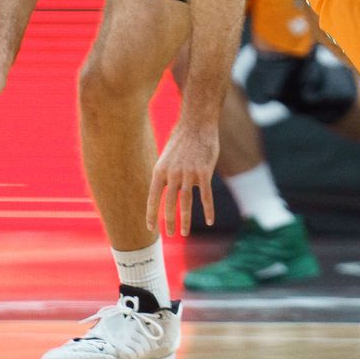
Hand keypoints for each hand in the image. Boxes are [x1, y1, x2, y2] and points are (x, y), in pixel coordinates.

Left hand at [146, 118, 217, 235]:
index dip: (151, 214)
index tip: (150, 228)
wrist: (197, 124)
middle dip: (169, 222)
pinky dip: (208, 210)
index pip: (153, 198)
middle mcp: (172, 174)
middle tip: (170, 234)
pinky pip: (206, 196)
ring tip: (183, 233)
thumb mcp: (166, 157)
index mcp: (160, 171)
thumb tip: (166, 191)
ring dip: (184, 220)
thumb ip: (166, 175)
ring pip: (186, 203)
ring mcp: (188, 174)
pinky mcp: (204, 173)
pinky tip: (210, 221)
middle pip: (169, 204)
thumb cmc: (182, 140)